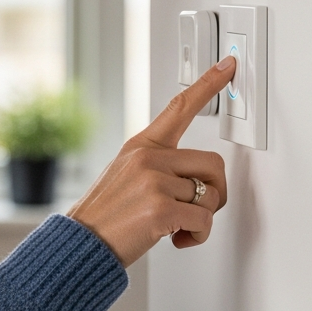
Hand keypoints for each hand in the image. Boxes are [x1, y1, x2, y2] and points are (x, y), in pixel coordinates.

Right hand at [66, 56, 235, 266]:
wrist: (82, 244)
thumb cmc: (105, 215)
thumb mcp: (124, 175)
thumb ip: (158, 167)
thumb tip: (195, 182)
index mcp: (140, 146)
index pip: (179, 108)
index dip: (208, 84)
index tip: (228, 66)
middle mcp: (148, 158)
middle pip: (213, 165)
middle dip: (214, 193)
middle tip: (196, 210)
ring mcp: (154, 182)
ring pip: (211, 197)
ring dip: (201, 220)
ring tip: (175, 227)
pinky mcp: (161, 209)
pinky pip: (204, 221)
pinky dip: (196, 236)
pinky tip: (175, 239)